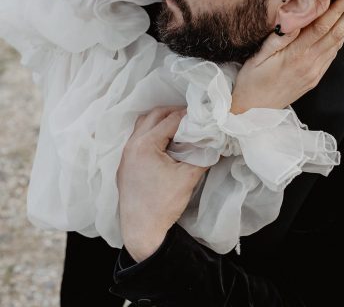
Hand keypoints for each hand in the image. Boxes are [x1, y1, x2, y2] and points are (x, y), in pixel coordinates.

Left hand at [117, 107, 207, 260]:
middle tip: (191, 117)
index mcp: (145, 144)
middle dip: (173, 113)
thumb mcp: (188, 177)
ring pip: (142, 125)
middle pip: (154, 116)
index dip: (188, 116)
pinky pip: (137, 138)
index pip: (170, 120)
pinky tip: (164, 143)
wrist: (142, 231)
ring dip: (160, 121)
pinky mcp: (125, 165)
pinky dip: (151, 133)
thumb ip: (203, 155)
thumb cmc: (164, 203)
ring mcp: (125, 155)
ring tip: (178, 127)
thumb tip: (217, 142)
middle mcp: (132, 145)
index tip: (202, 116)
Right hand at [231, 0, 343, 113]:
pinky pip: (331, 56)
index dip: (336, 10)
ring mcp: (314, 72)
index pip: (321, 28)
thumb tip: (293, 19)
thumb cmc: (251, 81)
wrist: (254, 110)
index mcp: (295, 55)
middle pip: (336, 34)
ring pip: (337, 45)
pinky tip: (341, 31)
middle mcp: (309, 64)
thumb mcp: (258, 57)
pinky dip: (339, 40)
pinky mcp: (314, 78)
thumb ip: (277, 38)